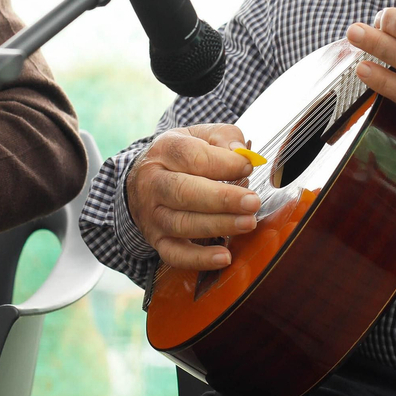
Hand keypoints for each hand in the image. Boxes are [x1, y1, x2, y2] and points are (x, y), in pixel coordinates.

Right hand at [126, 124, 258, 269]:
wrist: (143, 179)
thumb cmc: (182, 156)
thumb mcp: (200, 135)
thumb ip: (224, 137)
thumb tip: (242, 153)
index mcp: (165, 150)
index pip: (191, 156)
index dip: (223, 163)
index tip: (248, 167)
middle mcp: (153, 182)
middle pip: (184, 192)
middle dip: (222, 199)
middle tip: (252, 202)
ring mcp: (153, 214)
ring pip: (182, 223)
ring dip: (218, 226)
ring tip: (248, 223)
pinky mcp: (156, 239)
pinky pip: (174, 254)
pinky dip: (199, 259)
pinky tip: (224, 257)